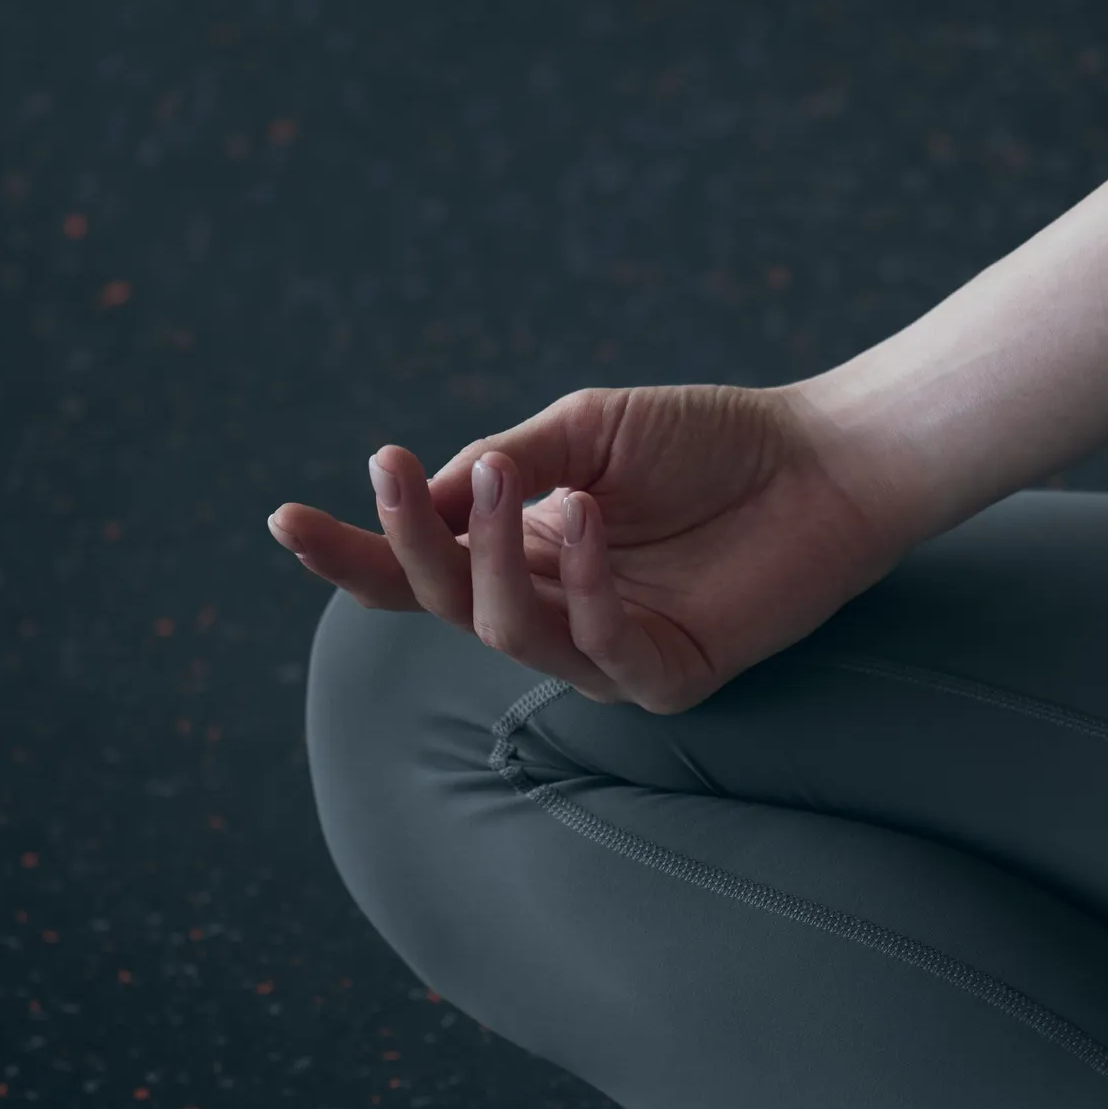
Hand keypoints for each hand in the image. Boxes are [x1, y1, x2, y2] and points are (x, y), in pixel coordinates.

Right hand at [267, 382, 918, 711]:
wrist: (824, 460)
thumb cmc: (709, 441)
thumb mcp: (588, 430)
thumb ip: (505, 462)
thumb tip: (423, 490)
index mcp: (520, 549)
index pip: (415, 567)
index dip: (351, 552)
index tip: (283, 518)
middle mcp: (550, 608)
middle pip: (441, 600)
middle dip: (407, 542)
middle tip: (395, 475)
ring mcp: (605, 652)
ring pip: (506, 630)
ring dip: (495, 553)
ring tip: (519, 481)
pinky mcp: (669, 679)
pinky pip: (599, 650)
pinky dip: (581, 586)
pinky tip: (586, 523)